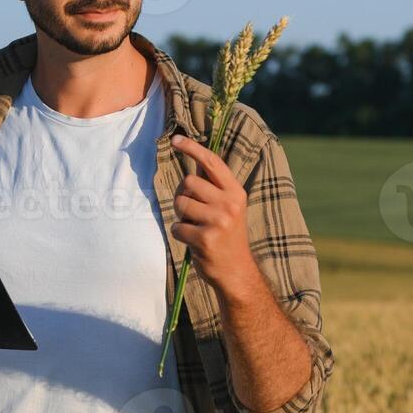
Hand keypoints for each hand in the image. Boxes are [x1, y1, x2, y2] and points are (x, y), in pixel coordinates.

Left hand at [169, 134, 257, 298]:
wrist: (237, 272)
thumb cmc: (228, 237)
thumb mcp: (229, 209)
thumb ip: (214, 189)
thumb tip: (192, 166)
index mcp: (236, 192)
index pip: (212, 163)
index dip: (193, 148)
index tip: (176, 140)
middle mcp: (230, 204)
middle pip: (189, 182)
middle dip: (183, 195)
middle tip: (193, 212)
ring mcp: (218, 221)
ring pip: (180, 203)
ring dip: (181, 217)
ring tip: (196, 228)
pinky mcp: (205, 238)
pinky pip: (177, 227)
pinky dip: (180, 235)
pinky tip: (195, 243)